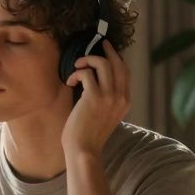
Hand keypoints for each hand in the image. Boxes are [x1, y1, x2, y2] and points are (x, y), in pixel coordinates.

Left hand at [62, 39, 130, 157]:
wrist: (84, 150)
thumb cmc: (89, 136)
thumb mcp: (106, 116)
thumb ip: (108, 100)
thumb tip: (96, 82)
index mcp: (125, 102)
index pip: (125, 72)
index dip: (116, 58)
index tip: (107, 50)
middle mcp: (121, 97)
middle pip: (118, 63)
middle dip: (107, 51)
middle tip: (97, 44)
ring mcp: (109, 96)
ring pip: (103, 64)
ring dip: (88, 60)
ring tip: (77, 66)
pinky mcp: (94, 97)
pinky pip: (86, 73)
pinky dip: (76, 73)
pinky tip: (70, 82)